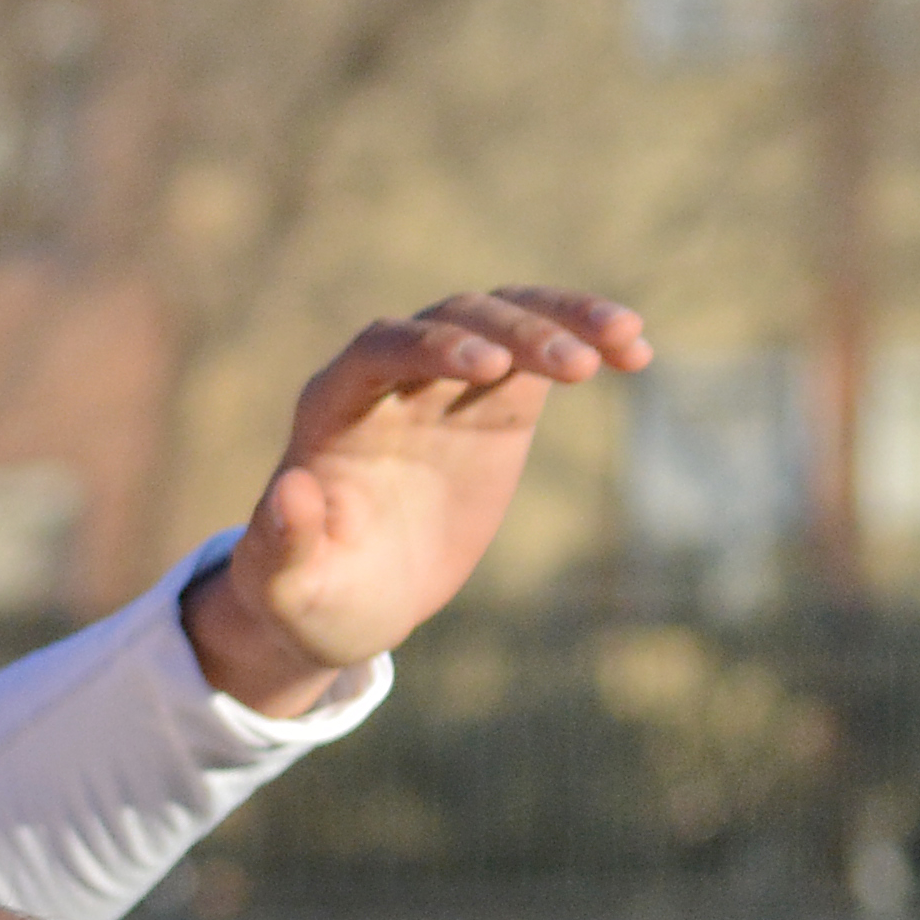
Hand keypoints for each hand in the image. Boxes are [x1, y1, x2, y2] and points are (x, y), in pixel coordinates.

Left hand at [187, 286, 647, 710]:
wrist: (352, 599)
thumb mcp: (287, 585)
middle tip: (577, 367)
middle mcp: (388, 381)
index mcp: (331, 409)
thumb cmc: (308, 593)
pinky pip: (541, 355)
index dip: (430, 347)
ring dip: (563, 320)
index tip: (488, 365)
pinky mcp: (493, 404)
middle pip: (452, 322)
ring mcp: (445, 385)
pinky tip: (637, 353)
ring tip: (628, 341)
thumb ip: (282, 542)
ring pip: (505, 319)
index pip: (379, 349)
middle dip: (512, 334)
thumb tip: (290, 490)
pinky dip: (586, 342)